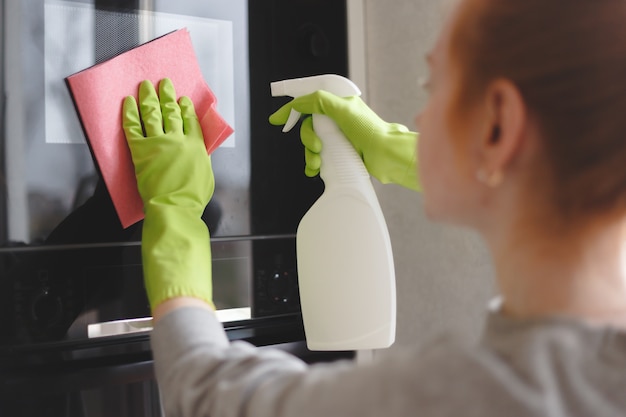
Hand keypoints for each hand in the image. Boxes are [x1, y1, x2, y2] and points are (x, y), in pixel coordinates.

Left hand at [123, 78, 213, 310]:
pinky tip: (127, 103)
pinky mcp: (141, 150)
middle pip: (171, 111)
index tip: (182, 99)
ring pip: (153, 113)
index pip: (190, 120)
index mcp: (195, 146)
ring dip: (149, 97)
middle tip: (163, 83)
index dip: (185, 107)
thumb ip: (201, 160)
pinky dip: (129, 113)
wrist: (174, 209)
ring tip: (146, 86)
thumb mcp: (206, 177)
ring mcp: (159, 143)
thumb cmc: (191, 200)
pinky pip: (133, 126)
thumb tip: (198, 152)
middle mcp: (178, 139)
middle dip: (167, 95)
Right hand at [269, 91, 420, 190]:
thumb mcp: (343, 109)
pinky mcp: (339, 152)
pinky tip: (315, 169)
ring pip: (311, 142)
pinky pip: (318, 156)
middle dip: (307, 138)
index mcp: (337, 103)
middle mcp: (336, 118)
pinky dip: (313, 164)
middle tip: (317, 146)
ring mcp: (337, 136)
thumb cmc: (371, 131)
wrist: (386, 155)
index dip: (291, 109)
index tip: (277, 119)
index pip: (308, 101)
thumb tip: (299, 102)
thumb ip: (318, 101)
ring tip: (318, 161)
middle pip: (307, 125)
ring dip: (310, 153)